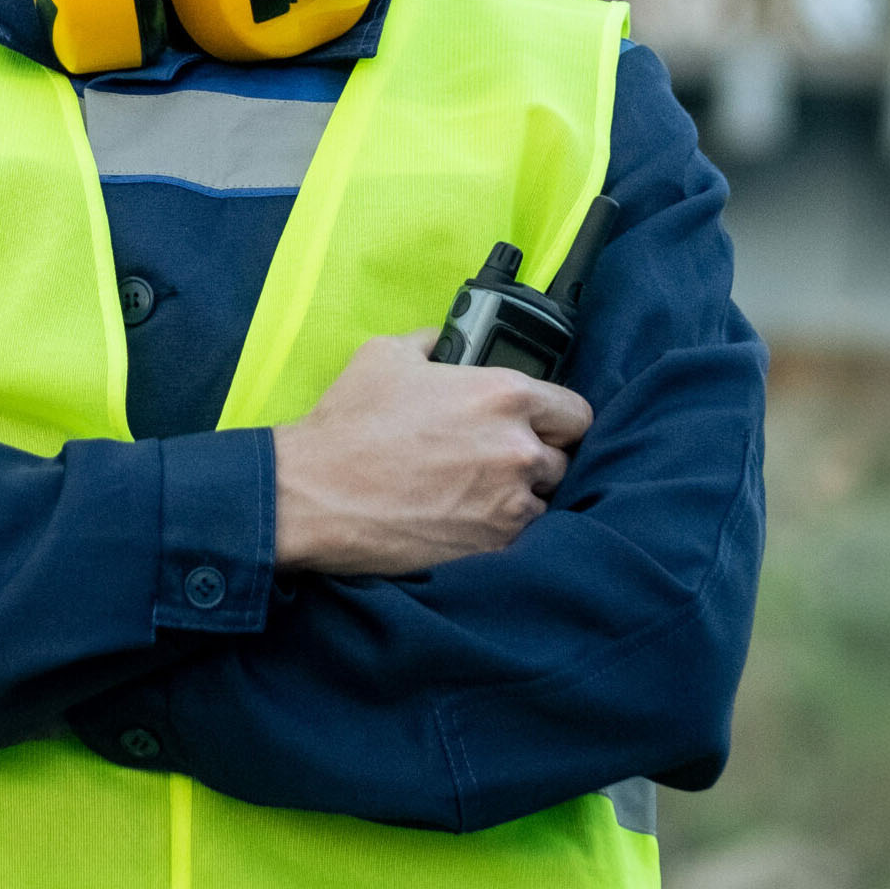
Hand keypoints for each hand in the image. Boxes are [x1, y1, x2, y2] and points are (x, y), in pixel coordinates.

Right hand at [272, 333, 591, 577]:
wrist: (315, 494)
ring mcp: (510, 504)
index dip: (557, 416)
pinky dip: (500, 528)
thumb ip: (434, 342)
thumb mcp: (386, 354)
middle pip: (563, 457)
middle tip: (498, 455)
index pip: (574, 411)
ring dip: (520, 494)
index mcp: (504, 395)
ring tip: (477, 490)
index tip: (540, 423)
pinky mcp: (493, 547)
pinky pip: (522, 538)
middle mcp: (518, 449)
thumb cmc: (350, 424)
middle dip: (536, 455)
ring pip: (544, 500)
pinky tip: (465, 517)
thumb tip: (449, 341)